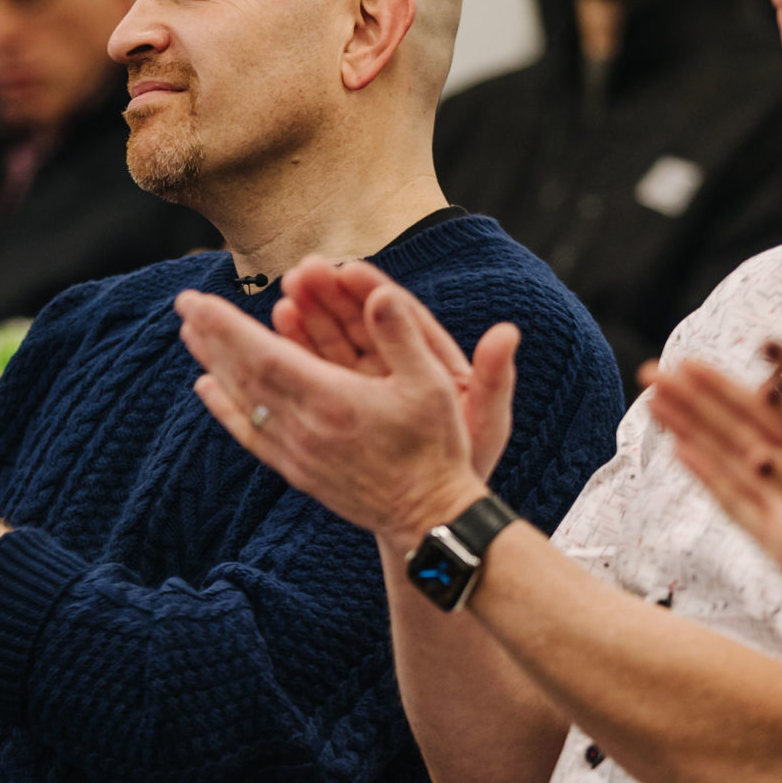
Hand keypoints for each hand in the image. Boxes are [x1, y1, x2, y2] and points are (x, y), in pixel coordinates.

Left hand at [176, 275, 501, 547]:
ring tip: (191, 334)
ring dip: (214, 364)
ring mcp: (296, 453)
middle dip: (212, 337)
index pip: (264, 356)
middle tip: (184, 304)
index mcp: (333, 400)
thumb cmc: (436, 448)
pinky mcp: (297, 471)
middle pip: (243, 376)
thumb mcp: (434, 385)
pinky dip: (224, 408)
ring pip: (242, 402)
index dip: (227, 327)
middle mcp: (304, 428)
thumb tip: (381, 293)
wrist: (429, 519)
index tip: (198, 301)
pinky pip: (250, 434)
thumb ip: (403, 335)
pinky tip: (208, 388)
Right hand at [272, 258, 519, 481]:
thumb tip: (507, 333)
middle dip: (330, 297)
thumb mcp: (487, 419)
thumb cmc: (467, 463)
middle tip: (303, 273)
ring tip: (284, 300)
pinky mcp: (343, 404)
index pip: (401, 318)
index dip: (375, 293)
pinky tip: (274, 339)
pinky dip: (295, 357)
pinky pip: (315, 376)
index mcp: (431, 362)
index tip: (350, 271)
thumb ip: (494, 377)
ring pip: (333, 346)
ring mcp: (367, 385)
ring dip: (308, 321)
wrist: (432, 511)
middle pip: (360, 323)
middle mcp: (396, 366)